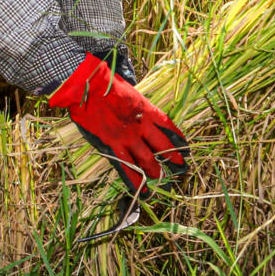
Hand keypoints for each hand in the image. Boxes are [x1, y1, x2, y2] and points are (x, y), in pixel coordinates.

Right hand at [48, 52, 189, 197]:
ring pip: (147, 160)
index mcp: (148, 111)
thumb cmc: (108, 85)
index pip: (168, 127)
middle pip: (162, 146)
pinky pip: (126, 167)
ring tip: (160, 178)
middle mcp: (142, 127)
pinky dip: (135, 181)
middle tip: (180, 167)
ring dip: (155, 171)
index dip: (178, 139)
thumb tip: (141, 110)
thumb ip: (138, 106)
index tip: (185, 148)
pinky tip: (142, 190)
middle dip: (173, 158)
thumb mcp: (131, 92)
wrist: (89, 87)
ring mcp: (128, 138)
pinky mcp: (112, 146)